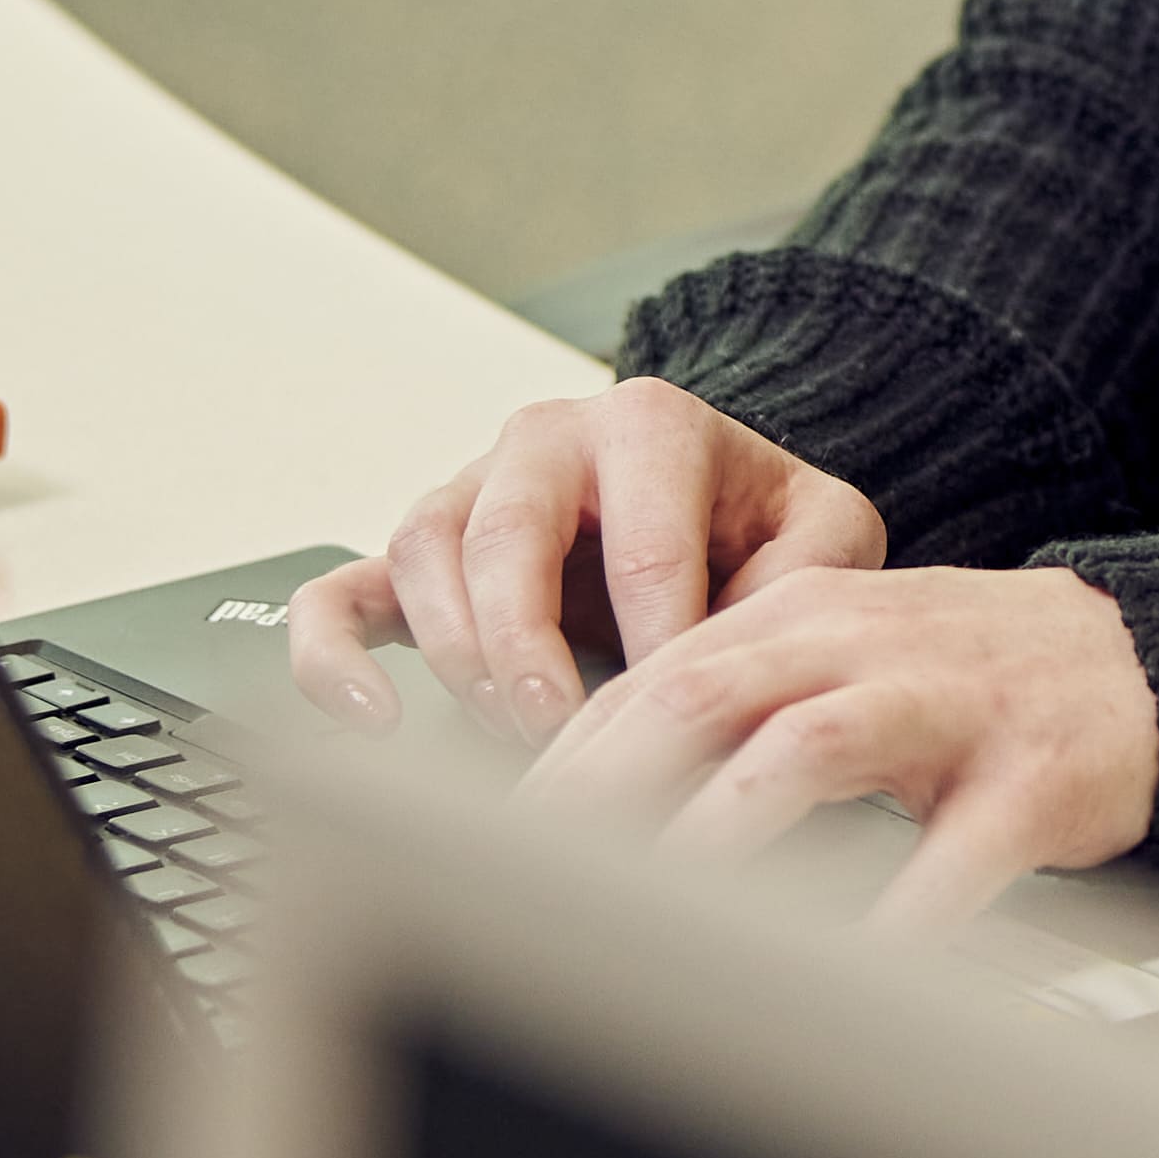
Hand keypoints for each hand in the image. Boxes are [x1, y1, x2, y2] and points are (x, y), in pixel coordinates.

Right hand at [289, 378, 883, 740]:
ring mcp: (472, 490)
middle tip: (562, 734)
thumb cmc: (762, 525)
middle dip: (532, 650)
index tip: (678, 719)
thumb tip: (744, 652)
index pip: (642, 540)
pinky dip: (334, 657)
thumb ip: (809, 572)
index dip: (658, 643)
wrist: (721, 504)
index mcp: (650, 424)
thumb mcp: (824, 531)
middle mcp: (547, 440)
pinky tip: (373, 720)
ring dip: (460, 657)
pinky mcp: (421, 554)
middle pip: (508, 535)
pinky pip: (341, 593)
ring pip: (424, 555)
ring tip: (510, 731)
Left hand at [535, 561, 1158, 930]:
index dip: (569, 755)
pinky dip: (895, 918)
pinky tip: (850, 974)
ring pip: (809, 752)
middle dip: (609, 787)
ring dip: (722, 835)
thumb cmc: (969, 680)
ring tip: (663, 920)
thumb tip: (590, 790)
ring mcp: (952, 708)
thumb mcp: (843, 655)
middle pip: (706, 693)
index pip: (656, 672)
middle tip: (542, 879)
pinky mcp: (1032, 781)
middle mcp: (867, 645)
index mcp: (806, 613)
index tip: (499, 840)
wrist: (1144, 666)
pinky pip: (953, 857)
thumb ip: (732, 701)